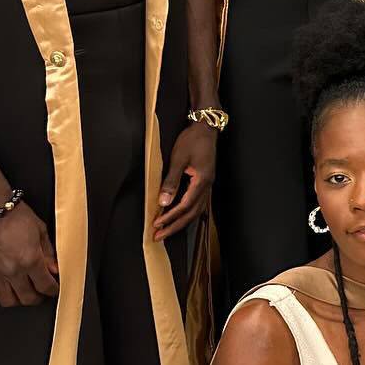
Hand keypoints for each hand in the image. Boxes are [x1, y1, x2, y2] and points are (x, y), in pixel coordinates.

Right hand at [0, 200, 59, 306]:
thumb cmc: (14, 216)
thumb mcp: (41, 231)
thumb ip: (48, 253)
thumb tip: (54, 268)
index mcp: (30, 260)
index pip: (45, 286)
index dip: (53, 290)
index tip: (54, 290)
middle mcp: (12, 270)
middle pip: (27, 298)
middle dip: (37, 298)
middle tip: (41, 293)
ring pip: (8, 300)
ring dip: (18, 299)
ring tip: (23, 293)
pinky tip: (5, 288)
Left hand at [154, 121, 217, 240]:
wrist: (206, 127)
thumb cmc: (193, 140)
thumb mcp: (179, 159)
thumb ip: (171, 181)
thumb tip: (164, 201)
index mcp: (202, 181)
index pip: (185, 206)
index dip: (170, 217)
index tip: (157, 225)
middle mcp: (207, 185)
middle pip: (192, 213)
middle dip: (175, 226)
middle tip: (160, 236)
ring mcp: (207, 184)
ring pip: (196, 210)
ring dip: (181, 221)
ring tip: (168, 230)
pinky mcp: (205, 181)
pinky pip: (197, 203)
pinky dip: (187, 212)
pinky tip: (179, 215)